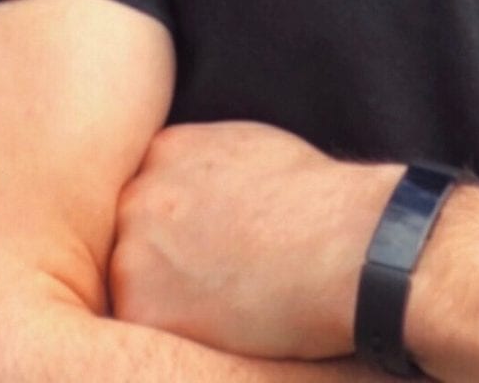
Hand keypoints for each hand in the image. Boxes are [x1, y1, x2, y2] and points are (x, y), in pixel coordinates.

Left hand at [108, 118, 401, 360]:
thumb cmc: (317, 197)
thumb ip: (205, 159)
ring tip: (226, 298)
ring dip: (168, 297)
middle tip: (218, 272)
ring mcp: (133, 252)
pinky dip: (175, 332)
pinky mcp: (141, 309)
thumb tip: (195, 176)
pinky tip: (222, 322)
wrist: (346, 244)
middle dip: (166, 256)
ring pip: (133, 284)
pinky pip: (143, 328)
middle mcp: (138, 196)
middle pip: (133, 235)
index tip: (208, 238)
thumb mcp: (252, 145)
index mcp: (167, 150)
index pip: (148, 190)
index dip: (177, 221)